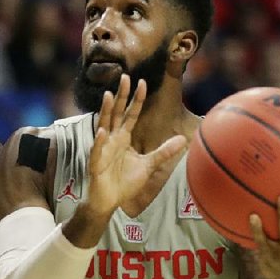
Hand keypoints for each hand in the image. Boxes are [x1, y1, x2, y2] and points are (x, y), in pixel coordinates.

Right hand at [86, 74, 185, 219]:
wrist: (109, 202)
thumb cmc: (124, 182)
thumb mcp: (148, 165)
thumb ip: (163, 151)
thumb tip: (183, 139)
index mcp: (123, 138)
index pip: (131, 114)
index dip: (136, 99)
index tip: (142, 81)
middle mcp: (112, 140)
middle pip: (117, 113)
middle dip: (121, 96)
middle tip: (125, 77)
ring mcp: (103, 150)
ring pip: (104, 126)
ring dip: (106, 112)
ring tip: (109, 96)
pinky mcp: (96, 164)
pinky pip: (97, 151)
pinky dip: (99, 142)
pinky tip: (102, 132)